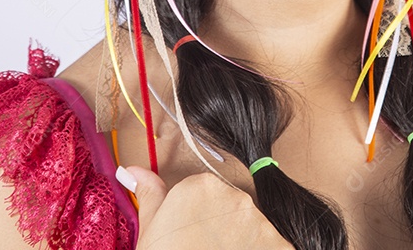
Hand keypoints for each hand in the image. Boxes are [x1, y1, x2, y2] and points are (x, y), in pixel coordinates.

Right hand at [121, 166, 293, 249]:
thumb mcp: (150, 231)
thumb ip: (149, 194)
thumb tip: (132, 171)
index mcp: (201, 186)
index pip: (205, 194)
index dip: (196, 218)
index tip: (189, 236)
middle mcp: (236, 196)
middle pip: (231, 209)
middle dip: (221, 229)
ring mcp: (261, 223)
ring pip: (253, 230)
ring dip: (242, 244)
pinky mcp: (280, 247)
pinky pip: (272, 248)